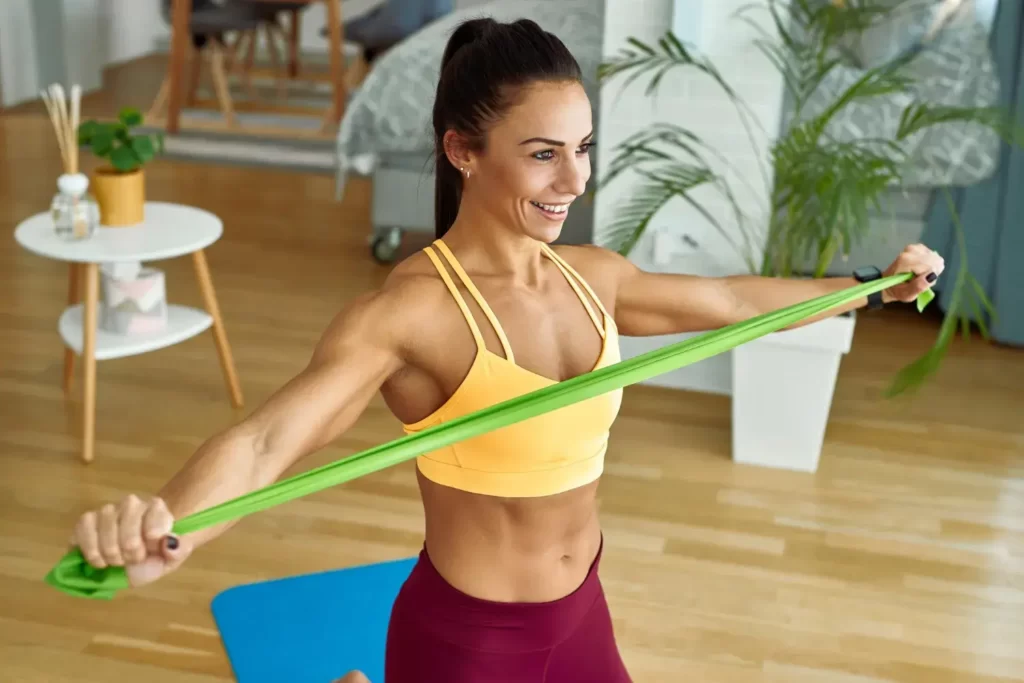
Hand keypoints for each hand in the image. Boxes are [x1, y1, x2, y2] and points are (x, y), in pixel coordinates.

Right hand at [70, 495, 190, 586]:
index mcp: (156, 508)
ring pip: (106, 528)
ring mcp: (108, 511)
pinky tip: (100, 561)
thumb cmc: (154, 555)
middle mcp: (132, 504)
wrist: (133, 558)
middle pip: (129, 528)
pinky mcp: (87, 520)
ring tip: (118, 562)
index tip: (151, 547)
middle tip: (135, 559)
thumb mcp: (172, 557)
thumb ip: (178, 550)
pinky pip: (83, 529)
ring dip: (111, 554)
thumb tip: (169, 542)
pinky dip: (91, 550)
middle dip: (132, 553)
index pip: (155, 516)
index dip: (152, 537)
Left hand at [881, 244, 944, 303]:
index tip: (922, 282)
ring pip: (935, 258)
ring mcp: (914, 247)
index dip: (931, 276)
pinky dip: (929, 264)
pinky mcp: (919, 247)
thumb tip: (932, 275)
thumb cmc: (898, 290)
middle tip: (920, 279)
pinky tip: (921, 269)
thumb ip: (919, 286)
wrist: (888, 284)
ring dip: (930, 268)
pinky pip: (933, 256)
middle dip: (932, 272)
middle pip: (935, 260)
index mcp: (906, 260)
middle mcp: (910, 250)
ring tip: (919, 275)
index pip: (931, 266)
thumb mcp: (907, 294)